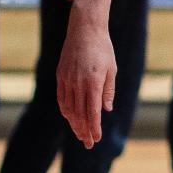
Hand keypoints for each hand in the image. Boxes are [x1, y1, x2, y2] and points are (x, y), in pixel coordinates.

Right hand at [56, 0, 114, 146]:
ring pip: (69, 108)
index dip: (94, 128)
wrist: (84, 29)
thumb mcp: (111, 69)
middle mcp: (78, 82)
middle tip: (88, 143)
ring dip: (74, 123)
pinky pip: (61, 97)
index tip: (96, 139)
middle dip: (84, 130)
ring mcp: (67, 79)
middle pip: (80, 114)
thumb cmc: (103, 48)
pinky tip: (69, 117)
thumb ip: (108, 90)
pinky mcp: (60, 75)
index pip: (92, 112)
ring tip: (80, 134)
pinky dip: (65, 110)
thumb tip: (106, 110)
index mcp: (93, 82)